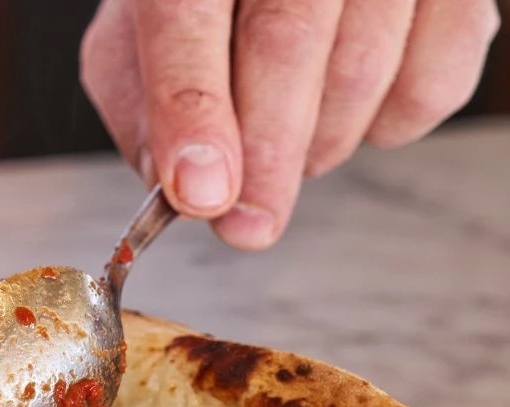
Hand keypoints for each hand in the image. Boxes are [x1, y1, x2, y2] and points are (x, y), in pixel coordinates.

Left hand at [81, 0, 499, 249]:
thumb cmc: (205, 14)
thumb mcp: (140, 48)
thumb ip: (143, 112)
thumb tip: (178, 187)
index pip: (186, 17)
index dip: (193, 112)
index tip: (199, 195)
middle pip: (284, 44)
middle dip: (262, 157)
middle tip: (246, 224)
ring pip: (358, 71)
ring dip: (315, 147)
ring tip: (286, 152)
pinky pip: (428, 88)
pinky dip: (385, 130)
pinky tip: (346, 114)